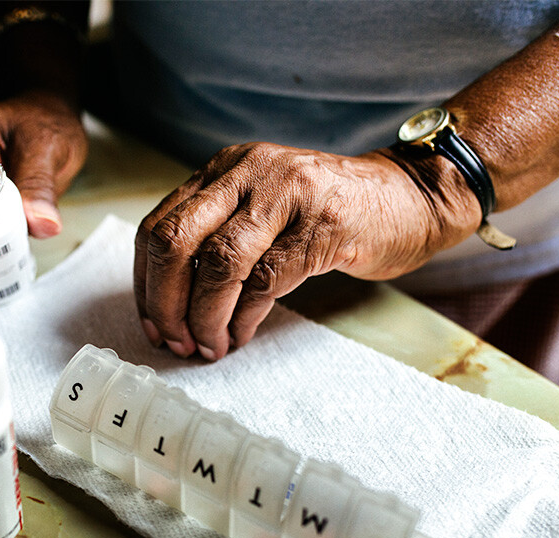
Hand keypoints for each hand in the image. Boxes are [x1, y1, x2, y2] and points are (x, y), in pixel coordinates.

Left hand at [133, 142, 477, 359]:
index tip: (153, 325)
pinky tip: (240, 336)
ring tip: (209, 347)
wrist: (411, 197)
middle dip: (164, 303)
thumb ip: (218, 236)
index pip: (159, 226)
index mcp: (224, 170)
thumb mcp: (262, 209)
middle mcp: (247, 173)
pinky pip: (265, 281)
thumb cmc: (330, 213)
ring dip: (205, 319)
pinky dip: (243, 318)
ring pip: (218, 264)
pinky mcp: (322, 226)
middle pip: (175, 241)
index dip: (147, 284)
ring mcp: (286, 195)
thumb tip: (169, 305)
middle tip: (175, 342)